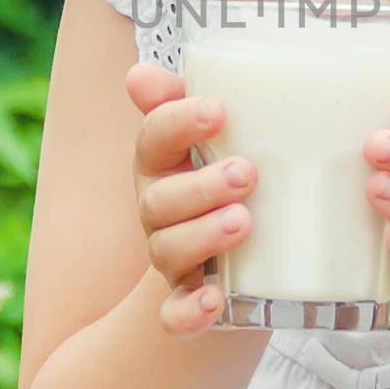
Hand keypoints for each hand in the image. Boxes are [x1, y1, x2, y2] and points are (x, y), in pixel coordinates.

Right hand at [126, 62, 256, 337]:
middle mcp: (160, 212)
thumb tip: (141, 73)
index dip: (177, 122)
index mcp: (165, 165)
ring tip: (246, 222)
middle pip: (159, 199)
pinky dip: (190, 311)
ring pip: (167, 250)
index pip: (154, 138)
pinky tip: (216, 300)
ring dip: (203, 236)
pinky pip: (176, 315)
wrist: (244, 269)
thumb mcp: (229, 140)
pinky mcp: (190, 303)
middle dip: (200, 186)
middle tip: (248, 173)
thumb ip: (200, 100)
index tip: (219, 110)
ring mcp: (173, 259)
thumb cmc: (239, 183)